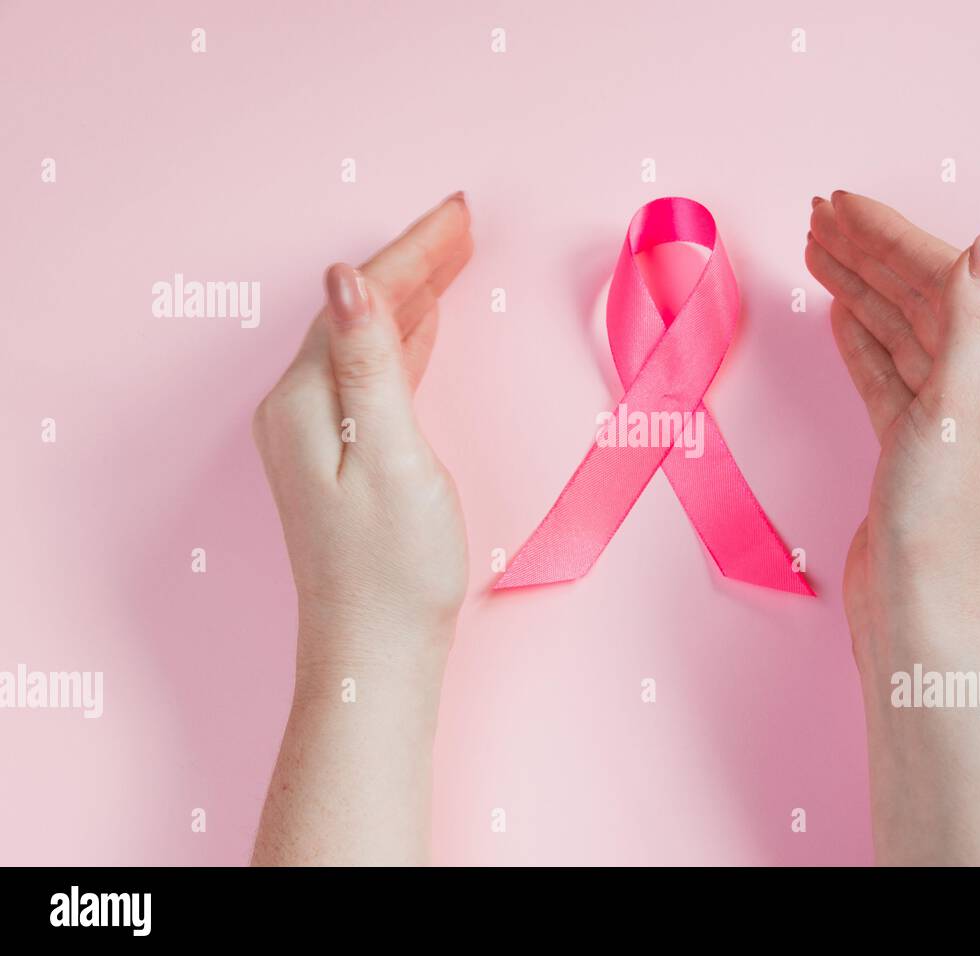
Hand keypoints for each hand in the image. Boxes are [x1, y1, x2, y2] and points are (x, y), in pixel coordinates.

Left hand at [251, 194, 471, 865]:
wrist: (376, 648)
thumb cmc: (394, 565)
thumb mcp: (390, 457)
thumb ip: (368, 364)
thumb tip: (344, 275)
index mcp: (306, 400)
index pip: (360, 299)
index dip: (412, 252)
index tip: (459, 213)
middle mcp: (300, 407)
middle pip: (360, 310)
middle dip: (415, 262)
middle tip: (466, 222)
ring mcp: (316, 432)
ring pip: (368, 338)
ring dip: (412, 294)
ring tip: (455, 255)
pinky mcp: (340, 455)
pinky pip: (372, 373)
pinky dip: (404, 339)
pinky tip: (425, 325)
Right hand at [806, 191, 979, 864]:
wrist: (921, 610)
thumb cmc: (945, 522)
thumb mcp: (957, 412)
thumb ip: (969, 325)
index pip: (947, 279)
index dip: (891, 236)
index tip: (840, 203)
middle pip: (921, 297)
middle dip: (869, 251)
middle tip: (818, 213)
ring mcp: (947, 415)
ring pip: (898, 330)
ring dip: (858, 286)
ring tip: (817, 248)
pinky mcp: (912, 444)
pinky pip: (885, 370)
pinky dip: (860, 338)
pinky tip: (840, 310)